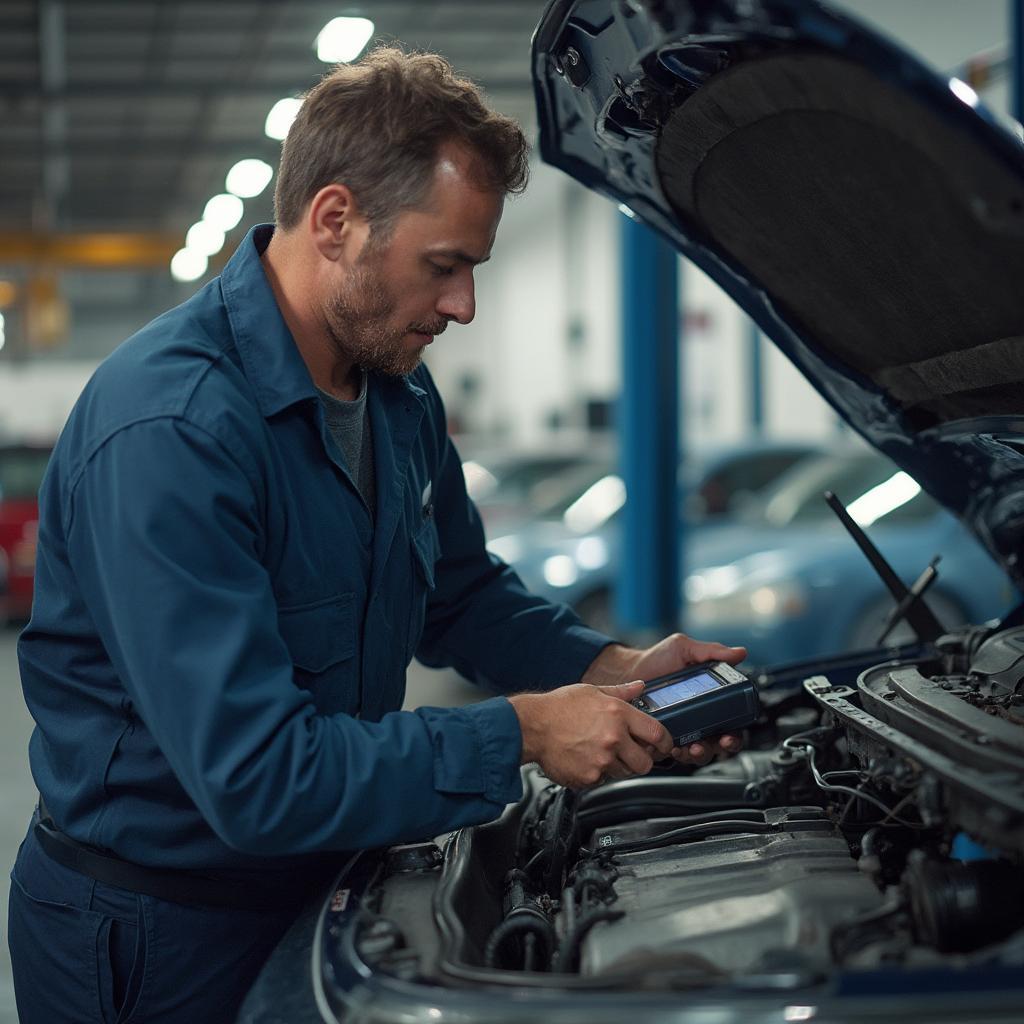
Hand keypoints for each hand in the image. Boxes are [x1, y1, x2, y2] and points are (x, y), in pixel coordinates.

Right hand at [509, 681, 674, 788]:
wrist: (532, 726)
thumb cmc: (559, 707)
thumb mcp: (592, 691)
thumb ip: (621, 692)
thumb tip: (640, 686)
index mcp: (619, 714)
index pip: (658, 734)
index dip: (665, 743)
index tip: (663, 746)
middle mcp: (614, 738)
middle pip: (645, 762)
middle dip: (641, 760)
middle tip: (630, 754)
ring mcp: (602, 760)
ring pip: (624, 773)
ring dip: (617, 766)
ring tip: (599, 752)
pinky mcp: (589, 777)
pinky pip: (602, 780)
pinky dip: (596, 773)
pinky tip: (584, 758)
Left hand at [582, 633, 748, 766]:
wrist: (627, 670)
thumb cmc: (657, 660)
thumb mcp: (684, 650)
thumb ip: (711, 652)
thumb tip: (739, 653)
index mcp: (710, 701)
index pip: (731, 725)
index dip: (735, 735)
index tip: (728, 735)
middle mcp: (699, 719)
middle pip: (717, 744)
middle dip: (717, 748)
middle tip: (711, 743)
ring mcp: (680, 731)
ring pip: (696, 754)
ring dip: (696, 754)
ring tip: (689, 747)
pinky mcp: (661, 738)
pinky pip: (671, 754)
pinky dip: (672, 753)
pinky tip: (669, 746)